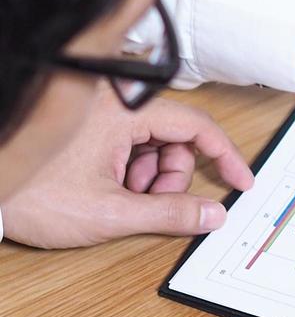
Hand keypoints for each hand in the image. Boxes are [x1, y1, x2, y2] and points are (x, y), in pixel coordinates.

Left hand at [2, 91, 253, 248]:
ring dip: (151, 176)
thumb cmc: (32, 195)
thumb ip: (170, 215)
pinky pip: (130, 142)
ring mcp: (98, 110)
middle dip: (173, 175)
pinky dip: (131, 169)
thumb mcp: (110, 213)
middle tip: (155, 203)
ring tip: (123, 198)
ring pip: (153, 141)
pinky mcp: (88, 121)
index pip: (196, 124)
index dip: (225, 155)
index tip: (240, 181)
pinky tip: (111, 188)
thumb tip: (213, 214)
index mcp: (121, 111)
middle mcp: (112, 101)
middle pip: (174, 136)